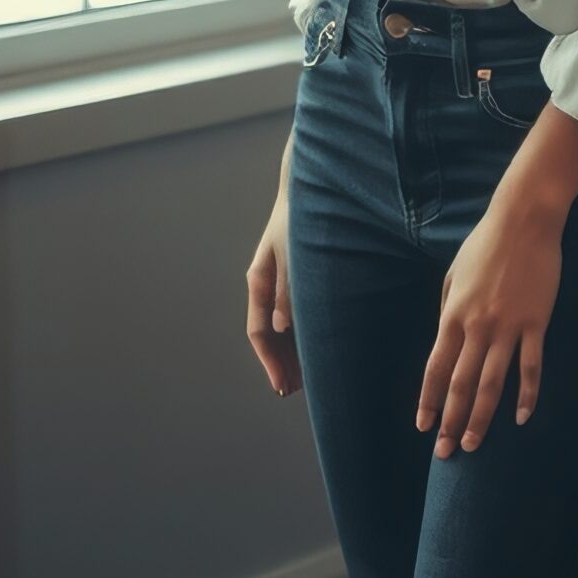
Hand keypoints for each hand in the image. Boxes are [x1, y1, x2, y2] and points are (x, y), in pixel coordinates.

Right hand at [246, 190, 301, 399]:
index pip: (258, 332)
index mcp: (259, 280)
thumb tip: (281, 326)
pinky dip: (303, 333)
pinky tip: (318, 346)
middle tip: (295, 392)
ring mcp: (281, 281)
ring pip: (282, 327)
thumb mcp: (295, 252)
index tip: (283, 388)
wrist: (312, 185)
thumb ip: (289, 288)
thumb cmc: (303, 217)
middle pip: (270, 335)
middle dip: (280, 364)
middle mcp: (267, 284)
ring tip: (306, 380)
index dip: (270, 363)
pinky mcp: (298, 277)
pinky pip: (296, 313)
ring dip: (292, 353)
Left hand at [416, 200, 561, 456]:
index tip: (423, 426)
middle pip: (461, 385)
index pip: (436, 369)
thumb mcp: (453, 275)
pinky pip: (531, 367)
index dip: (428, 401)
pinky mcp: (536, 323)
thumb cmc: (485, 244)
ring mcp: (508, 327)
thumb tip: (445, 338)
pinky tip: (521, 418)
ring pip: (492, 384)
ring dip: (482, 418)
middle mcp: (478, 327)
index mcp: (454, 315)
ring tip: (473, 444)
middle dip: (450, 421)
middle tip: (444, 451)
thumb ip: (448, 309)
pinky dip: (526, 395)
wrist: (524, 221)